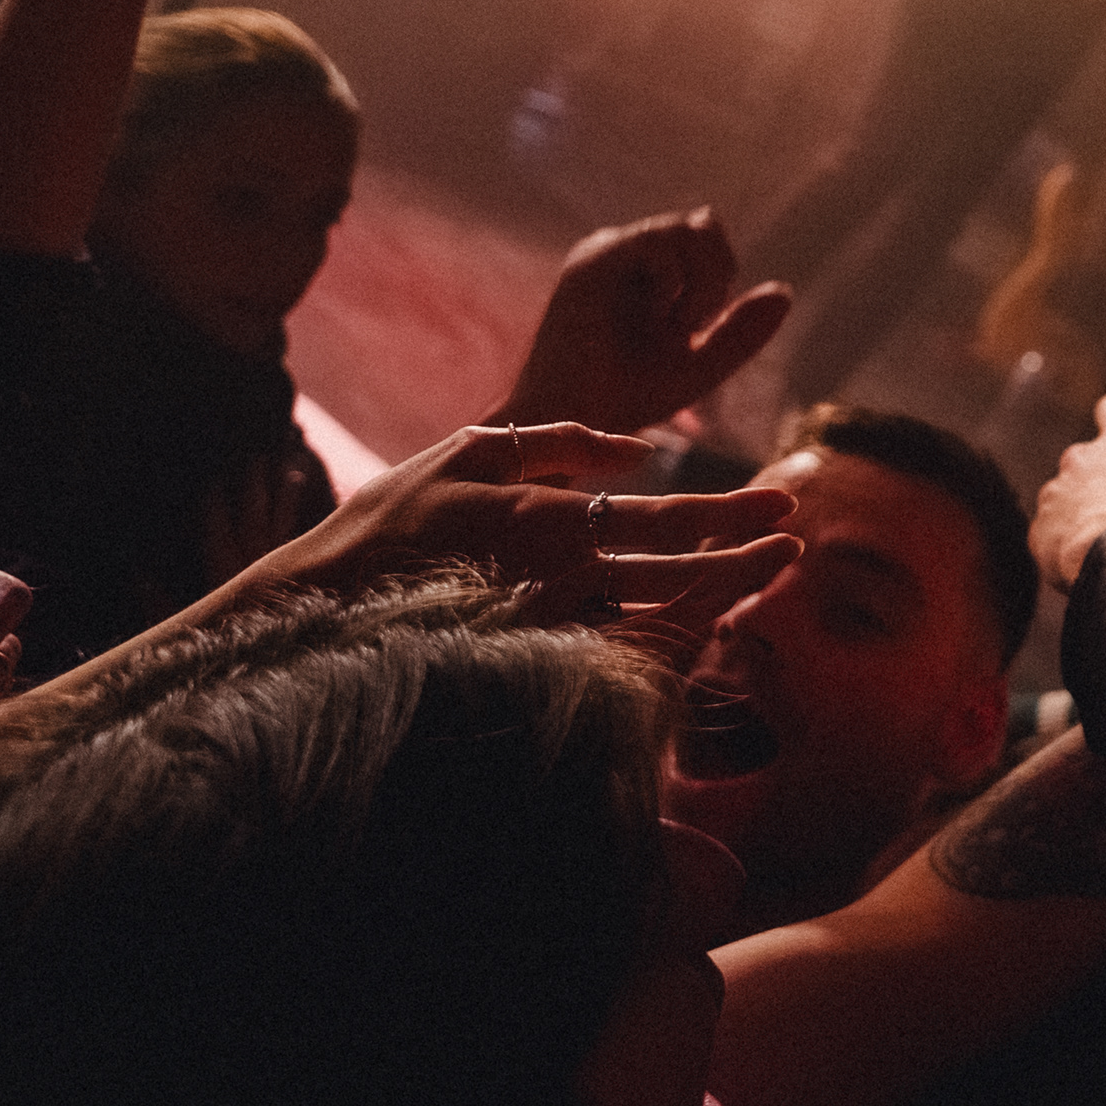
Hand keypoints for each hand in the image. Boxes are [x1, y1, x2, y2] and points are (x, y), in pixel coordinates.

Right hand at [236, 420, 796, 663]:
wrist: (310, 613)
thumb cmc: (387, 522)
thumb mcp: (461, 453)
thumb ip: (554, 441)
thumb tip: (640, 448)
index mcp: (538, 522)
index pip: (657, 520)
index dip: (728, 514)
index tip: (784, 503)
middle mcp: (549, 581)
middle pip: (670, 575)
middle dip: (740, 559)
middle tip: (795, 542)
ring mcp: (540, 631)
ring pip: (652, 621)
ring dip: (714, 600)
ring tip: (766, 576)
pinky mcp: (527, 665)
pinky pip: (613, 654)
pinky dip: (666, 638)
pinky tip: (702, 623)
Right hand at [502, 208, 790, 437]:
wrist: (575, 424)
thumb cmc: (628, 397)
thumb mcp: (701, 364)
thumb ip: (741, 331)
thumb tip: (785, 290)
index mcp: (646, 270)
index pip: (707, 238)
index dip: (722, 275)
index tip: (698, 328)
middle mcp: (625, 252)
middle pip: (704, 224)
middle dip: (719, 275)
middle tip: (692, 327)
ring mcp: (607, 252)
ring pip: (690, 228)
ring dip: (703, 282)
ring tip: (680, 327)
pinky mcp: (592, 261)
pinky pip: (660, 243)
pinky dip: (679, 282)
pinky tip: (663, 319)